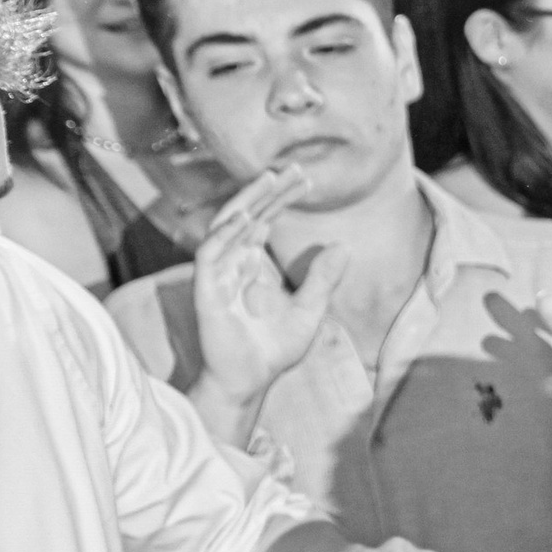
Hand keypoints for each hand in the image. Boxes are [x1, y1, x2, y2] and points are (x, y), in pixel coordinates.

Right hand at [188, 167, 341, 410]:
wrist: (250, 381)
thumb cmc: (274, 348)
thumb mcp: (310, 310)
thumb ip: (323, 279)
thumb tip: (344, 246)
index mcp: (253, 263)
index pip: (265, 219)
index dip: (281, 198)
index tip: (306, 178)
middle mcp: (233, 262)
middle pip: (247, 214)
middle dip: (268, 192)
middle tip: (293, 170)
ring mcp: (218, 274)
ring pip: (227, 226)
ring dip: (248, 202)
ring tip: (271, 181)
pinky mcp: (207, 290)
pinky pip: (211, 255)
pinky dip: (226, 235)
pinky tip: (248, 219)